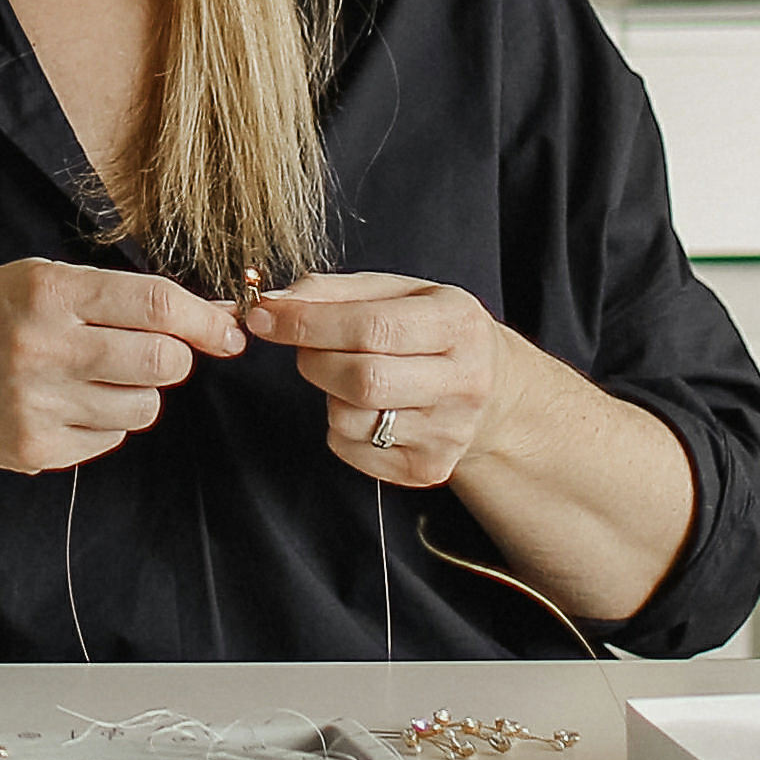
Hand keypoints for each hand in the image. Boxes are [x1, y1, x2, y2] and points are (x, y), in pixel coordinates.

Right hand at [0, 259, 245, 474]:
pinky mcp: (35, 446)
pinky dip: (102, 422)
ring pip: (142, 408)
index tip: (229, 331)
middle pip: (160, 361)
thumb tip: (203, 318)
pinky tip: (64, 402)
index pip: (154, 303)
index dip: (204, 320)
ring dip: (136, 392)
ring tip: (96, 377)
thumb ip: (113, 296)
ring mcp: (38, 403)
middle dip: (172, 358)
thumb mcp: (39, 280)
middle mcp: (44, 347)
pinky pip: (108, 439)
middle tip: (155, 353)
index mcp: (49, 292)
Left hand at [240, 271, 507, 487]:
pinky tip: (367, 407)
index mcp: (458, 325)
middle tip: (307, 346)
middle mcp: (463, 383)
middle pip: (363, 380)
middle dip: (314, 359)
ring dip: (328, 393)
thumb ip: (336, 291)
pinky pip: (351, 448)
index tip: (266, 317)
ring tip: (350, 375)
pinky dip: (340, 425)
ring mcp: (448, 433)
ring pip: (350, 419)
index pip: (373, 328)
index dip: (308, 323)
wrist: (493, 392)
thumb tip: (276, 303)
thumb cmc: (433, 331)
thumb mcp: (399, 291)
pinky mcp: (427, 469)